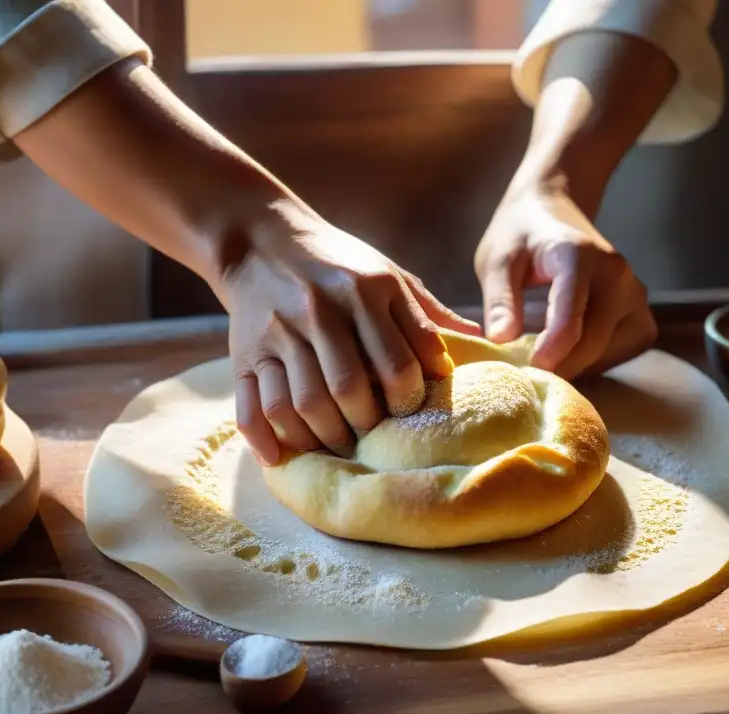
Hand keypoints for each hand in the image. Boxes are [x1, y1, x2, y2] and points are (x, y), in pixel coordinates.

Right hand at [219, 200, 479, 465]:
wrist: (259, 239)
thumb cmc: (337, 264)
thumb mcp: (386, 273)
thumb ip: (426, 311)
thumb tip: (482, 338)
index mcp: (367, 290)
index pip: (399, 361)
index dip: (411, 398)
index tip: (412, 413)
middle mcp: (321, 310)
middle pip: (350, 387)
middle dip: (369, 423)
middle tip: (377, 438)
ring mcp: (279, 332)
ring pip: (304, 403)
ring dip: (326, 437)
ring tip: (342, 447)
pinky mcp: (246, 352)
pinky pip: (254, 405)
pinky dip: (268, 439)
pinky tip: (285, 458)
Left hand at [475, 183, 656, 380]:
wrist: (552, 210)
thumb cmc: (520, 236)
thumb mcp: (497, 260)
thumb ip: (500, 299)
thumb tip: (501, 340)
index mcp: (578, 255)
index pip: (572, 314)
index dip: (551, 350)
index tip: (527, 370)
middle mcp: (616, 273)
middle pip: (593, 340)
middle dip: (560, 365)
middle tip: (527, 373)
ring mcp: (634, 291)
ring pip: (613, 351)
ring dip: (580, 365)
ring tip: (547, 357)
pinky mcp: (640, 309)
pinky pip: (627, 348)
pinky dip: (602, 360)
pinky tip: (574, 352)